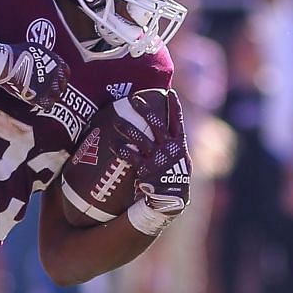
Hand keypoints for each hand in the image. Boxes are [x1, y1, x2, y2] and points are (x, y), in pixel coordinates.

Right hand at [0, 42, 70, 108]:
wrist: (6, 63)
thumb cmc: (16, 53)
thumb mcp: (35, 49)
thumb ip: (44, 57)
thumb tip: (44, 59)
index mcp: (55, 62)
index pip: (65, 72)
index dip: (61, 76)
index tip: (57, 79)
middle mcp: (55, 74)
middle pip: (62, 85)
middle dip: (57, 87)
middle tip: (50, 89)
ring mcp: (48, 87)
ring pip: (56, 96)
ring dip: (51, 96)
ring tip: (45, 97)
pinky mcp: (39, 97)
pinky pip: (48, 105)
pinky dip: (45, 105)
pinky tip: (40, 103)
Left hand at [117, 89, 190, 235]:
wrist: (171, 200)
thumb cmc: (173, 177)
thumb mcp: (180, 161)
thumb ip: (172, 146)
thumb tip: (165, 132)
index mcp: (180, 145)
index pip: (178, 122)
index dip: (174, 107)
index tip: (169, 92)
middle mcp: (170, 149)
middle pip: (157, 125)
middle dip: (146, 110)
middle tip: (134, 98)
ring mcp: (158, 159)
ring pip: (141, 138)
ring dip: (128, 128)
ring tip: (116, 119)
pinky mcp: (147, 171)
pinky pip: (131, 157)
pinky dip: (121, 149)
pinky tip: (112, 143)